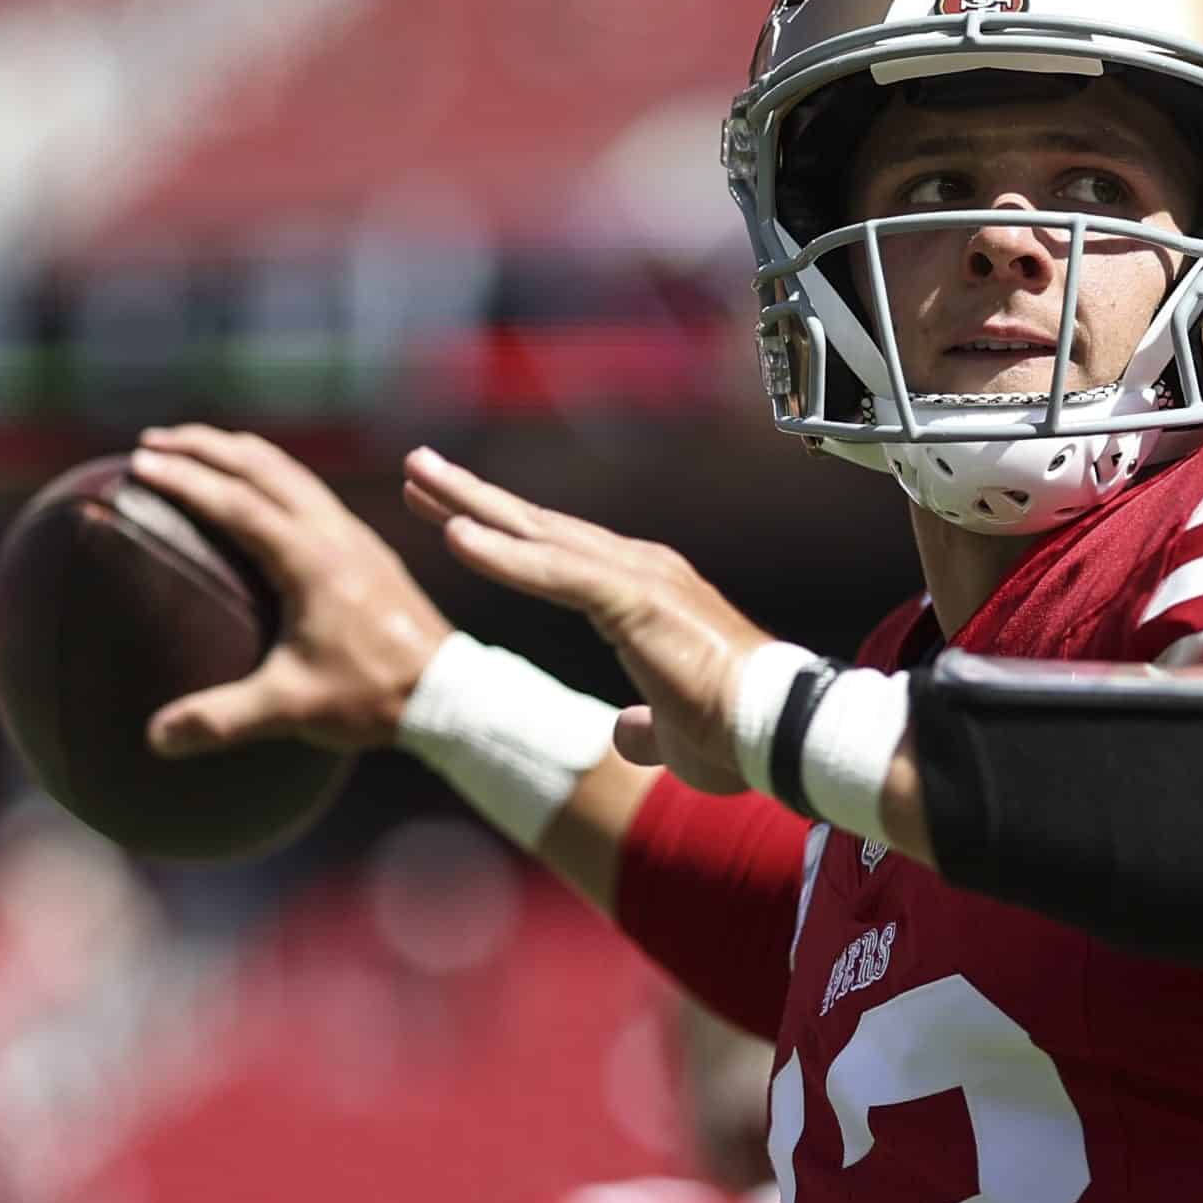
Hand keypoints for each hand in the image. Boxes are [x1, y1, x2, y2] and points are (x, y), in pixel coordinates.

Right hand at [128, 427, 453, 755]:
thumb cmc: (372, 695)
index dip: (186, 480)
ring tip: (194, 448)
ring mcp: (354, 535)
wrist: (449, 692)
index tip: (139, 461)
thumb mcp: (292, 709)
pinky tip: (255, 488)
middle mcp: (335, 534)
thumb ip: (221, 719)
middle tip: (152, 440)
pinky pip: (309, 490)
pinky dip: (270, 473)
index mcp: (313, 561)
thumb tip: (155, 738)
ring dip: (239, 454)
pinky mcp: (366, 547)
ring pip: (290, 472)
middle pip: (263, 468)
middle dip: (205, 447)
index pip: (238, 503)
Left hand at [403, 447, 767, 794]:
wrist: (785, 734)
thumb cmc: (737, 735)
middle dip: (474, 498)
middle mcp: (640, 572)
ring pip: (540, 534)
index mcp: (643, 597)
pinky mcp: (638, 601)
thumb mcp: (671, 734)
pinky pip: (558, 573)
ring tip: (419, 477)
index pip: (557, 556)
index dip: (501, 534)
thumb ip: (642, 726)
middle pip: (540, 527)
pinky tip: (457, 538)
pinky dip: (506, 555)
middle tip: (418, 467)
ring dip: (474, 507)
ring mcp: (640, 580)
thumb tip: (622, 731)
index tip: (449, 516)